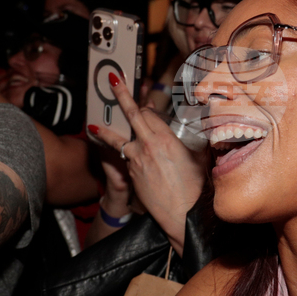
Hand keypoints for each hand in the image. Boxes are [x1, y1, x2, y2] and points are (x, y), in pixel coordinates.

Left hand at [88, 75, 205, 254]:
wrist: (181, 215)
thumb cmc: (195, 188)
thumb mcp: (199, 158)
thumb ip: (196, 141)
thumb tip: (204, 131)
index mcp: (165, 139)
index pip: (148, 113)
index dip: (146, 106)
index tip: (145, 101)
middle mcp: (147, 147)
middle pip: (132, 116)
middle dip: (122, 95)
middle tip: (113, 80)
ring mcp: (136, 162)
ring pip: (118, 141)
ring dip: (105, 132)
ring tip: (92, 126)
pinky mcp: (131, 176)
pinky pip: (126, 159)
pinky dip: (124, 154)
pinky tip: (124, 156)